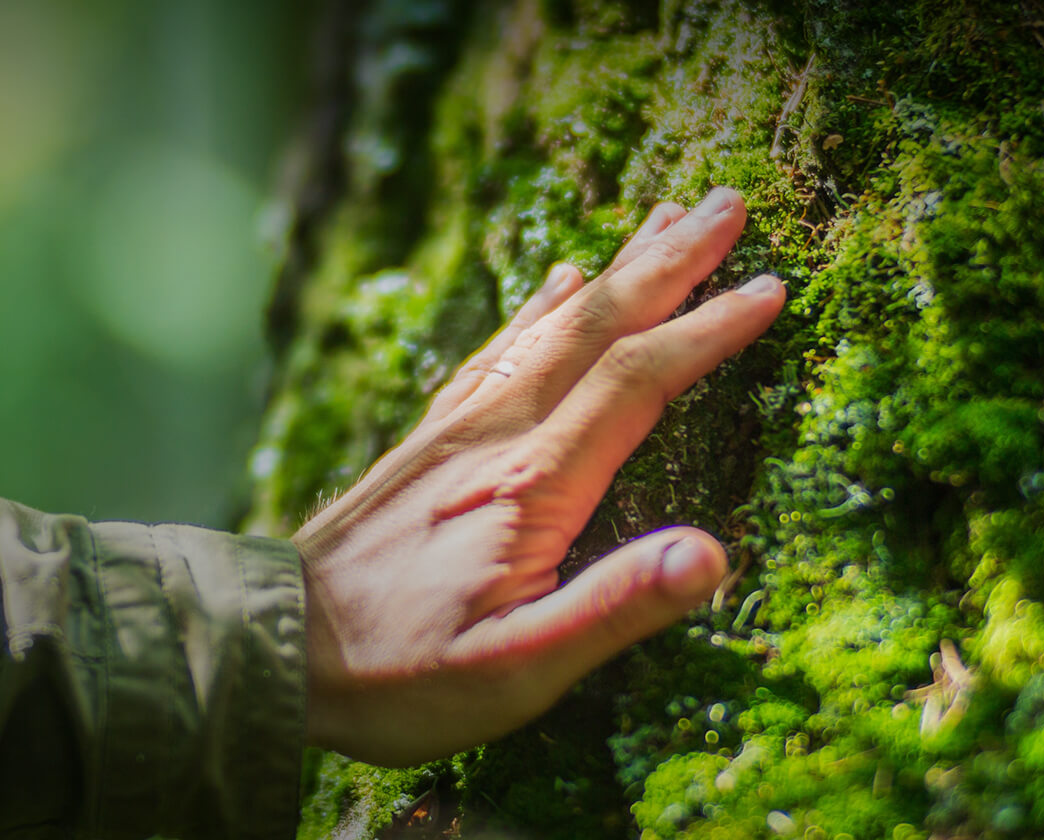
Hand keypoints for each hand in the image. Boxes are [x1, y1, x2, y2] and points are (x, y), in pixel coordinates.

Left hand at [294, 187, 783, 765]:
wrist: (272, 646)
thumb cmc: (398, 675)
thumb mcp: (517, 669)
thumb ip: (616, 608)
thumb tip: (713, 556)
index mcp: (532, 484)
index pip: (639, 381)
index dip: (709, 331)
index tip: (772, 286)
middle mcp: (494, 435)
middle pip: (597, 326)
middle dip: (669, 262)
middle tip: (730, 201)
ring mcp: (456, 431)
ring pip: (550, 326)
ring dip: (615, 269)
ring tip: (663, 217)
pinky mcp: (427, 442)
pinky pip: (496, 350)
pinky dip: (537, 307)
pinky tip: (557, 282)